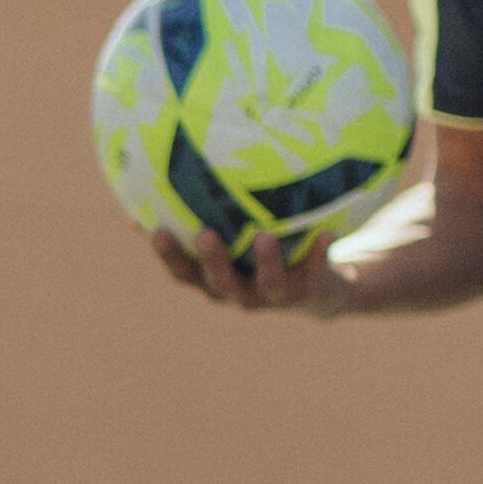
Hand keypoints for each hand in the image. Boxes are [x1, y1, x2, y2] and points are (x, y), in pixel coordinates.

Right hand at [147, 220, 343, 312]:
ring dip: (265, 261)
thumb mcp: (234, 240)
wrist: (321, 291)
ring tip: (263, 236)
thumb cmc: (262, 254)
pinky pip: (315, 272)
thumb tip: (156, 188)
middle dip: (213, 261)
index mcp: (218, 281)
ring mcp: (277, 295)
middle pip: (222, 284)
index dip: (170, 257)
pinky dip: (318, 253)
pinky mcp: (311, 291)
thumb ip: (200, 220)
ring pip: (269, 283)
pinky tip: (326, 232)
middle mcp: (242, 294)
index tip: (157, 232)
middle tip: (203, 235)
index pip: (185, 274)